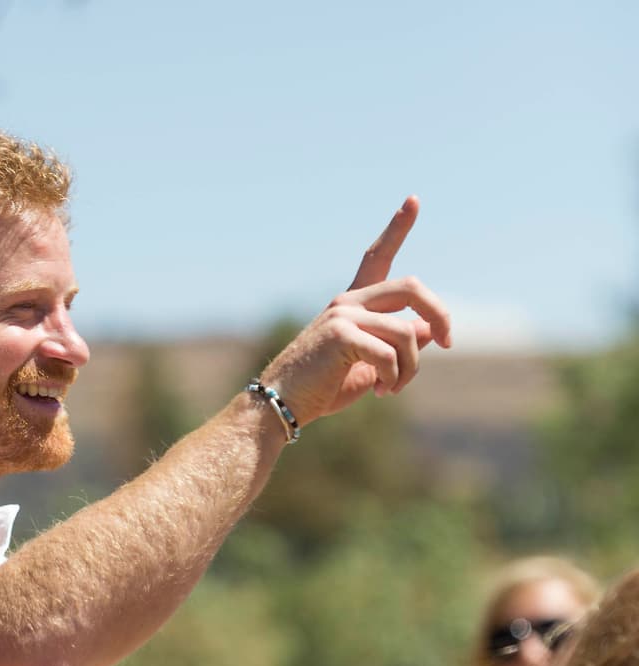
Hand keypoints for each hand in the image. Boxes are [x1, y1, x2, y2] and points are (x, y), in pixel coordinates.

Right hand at [260, 196, 451, 424]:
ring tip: (395, 388)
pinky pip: (391, 352)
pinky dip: (396, 377)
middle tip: (445, 343)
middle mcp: (347, 302)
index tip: (413, 200)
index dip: (397, 228)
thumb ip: (397, 345)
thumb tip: (428, 330)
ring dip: (411, 367)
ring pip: (407, 331)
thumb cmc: (320, 389)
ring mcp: (342, 315)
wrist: (280, 405)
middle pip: (411, 286)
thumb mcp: (369, 366)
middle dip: (439, 313)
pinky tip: (383, 391)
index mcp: (351, 305)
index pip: (376, 257)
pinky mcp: (339, 334)